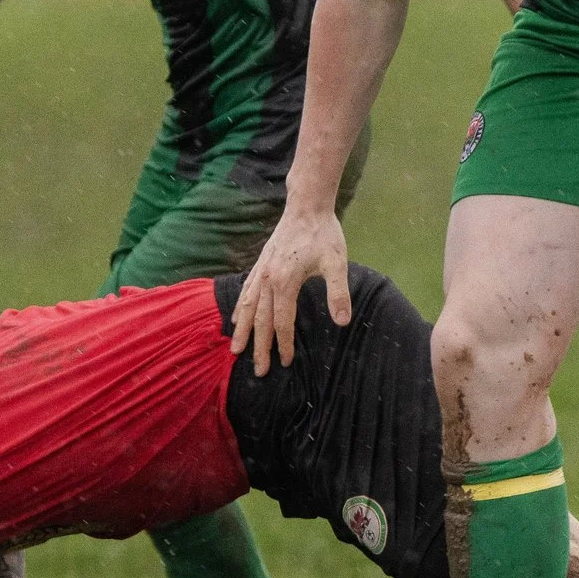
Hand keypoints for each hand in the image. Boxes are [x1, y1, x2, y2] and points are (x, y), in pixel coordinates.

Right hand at [231, 206, 349, 373]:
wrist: (306, 206)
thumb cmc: (324, 234)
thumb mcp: (337, 263)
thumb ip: (338, 293)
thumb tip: (342, 322)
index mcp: (285, 281)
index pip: (282, 321)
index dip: (284, 344)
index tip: (286, 362)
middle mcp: (268, 278)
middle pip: (261, 320)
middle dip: (259, 347)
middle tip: (258, 371)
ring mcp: (261, 271)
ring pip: (248, 307)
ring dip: (243, 331)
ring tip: (236, 350)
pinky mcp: (260, 264)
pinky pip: (246, 291)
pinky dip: (240, 307)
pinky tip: (236, 318)